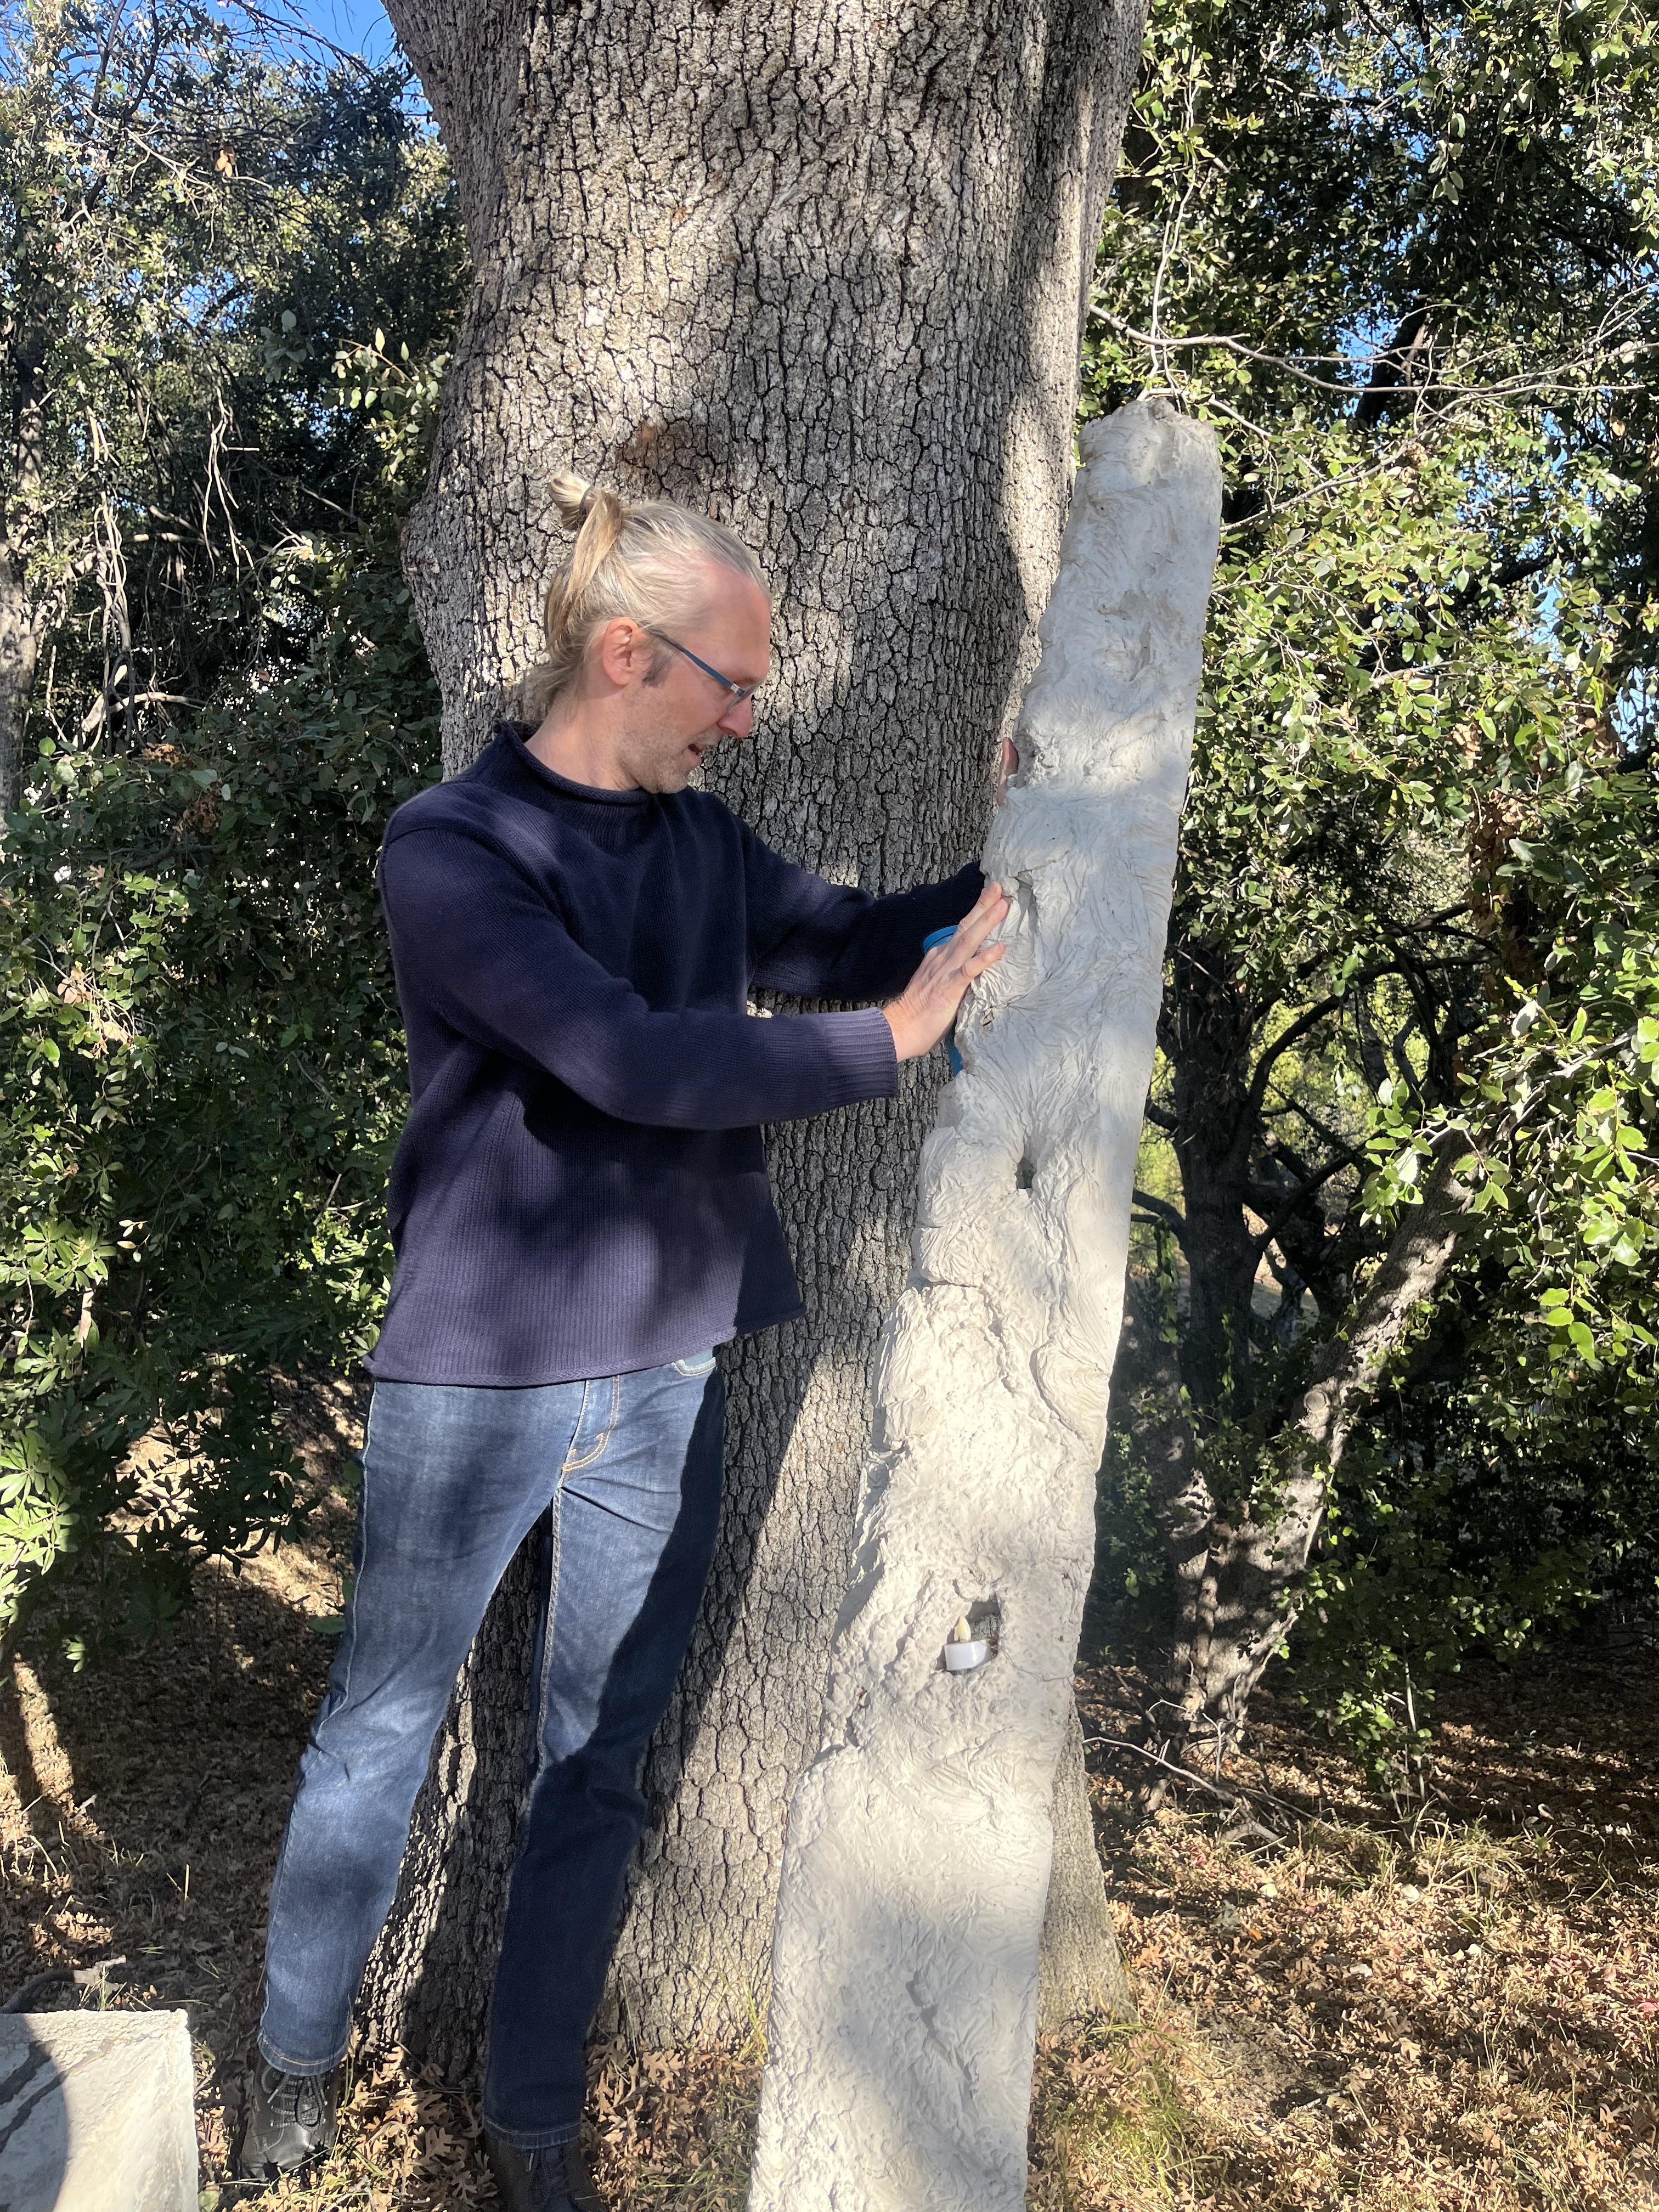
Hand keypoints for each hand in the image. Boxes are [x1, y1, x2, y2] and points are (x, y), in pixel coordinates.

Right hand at [883, 880, 1009, 1063]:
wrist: (899, 1029)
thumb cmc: (918, 1013)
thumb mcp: (936, 984)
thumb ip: (952, 974)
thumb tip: (970, 970)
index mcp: (939, 957)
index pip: (961, 930)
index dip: (976, 913)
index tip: (991, 896)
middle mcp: (942, 959)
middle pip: (966, 927)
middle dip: (983, 906)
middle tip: (999, 887)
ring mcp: (945, 971)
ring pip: (969, 940)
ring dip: (987, 922)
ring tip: (1003, 905)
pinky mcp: (949, 988)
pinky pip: (969, 970)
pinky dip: (984, 958)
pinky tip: (999, 948)